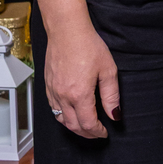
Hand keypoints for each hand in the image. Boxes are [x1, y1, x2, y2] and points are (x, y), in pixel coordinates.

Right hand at [43, 21, 119, 138]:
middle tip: (97, 133)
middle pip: (73, 126)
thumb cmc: (88, 45)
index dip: (97, 132)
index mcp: (79, 94)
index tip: (105, 132)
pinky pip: (53, 108)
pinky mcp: (47, 85)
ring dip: (74, 127)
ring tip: (85, 126)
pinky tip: (71, 113)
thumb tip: (114, 115)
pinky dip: (62, 116)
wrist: (67, 30)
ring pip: (61, 119)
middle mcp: (63, 96)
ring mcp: (53, 91)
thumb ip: (111, 96)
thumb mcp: (108, 70)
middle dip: (87, 133)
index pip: (88, 124)